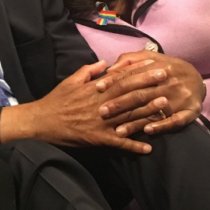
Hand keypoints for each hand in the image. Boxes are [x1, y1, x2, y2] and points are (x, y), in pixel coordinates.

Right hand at [0, 60, 152, 153]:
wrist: (41, 122)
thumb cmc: (56, 100)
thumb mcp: (70, 81)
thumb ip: (88, 71)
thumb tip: (104, 63)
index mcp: (95, 89)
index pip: (122, 78)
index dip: (139, 71)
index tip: (155, 65)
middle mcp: (101, 104)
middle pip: (129, 94)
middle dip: (150, 86)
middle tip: (168, 79)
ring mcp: (101, 122)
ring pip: (128, 116)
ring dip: (148, 112)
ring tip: (166, 106)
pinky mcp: (97, 138)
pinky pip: (118, 143)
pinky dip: (133, 145)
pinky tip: (148, 147)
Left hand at [98, 52, 203, 135]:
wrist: (199, 79)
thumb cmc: (168, 69)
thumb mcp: (153, 58)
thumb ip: (131, 59)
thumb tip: (110, 68)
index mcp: (160, 67)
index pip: (133, 75)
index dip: (114, 81)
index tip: (97, 88)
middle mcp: (170, 82)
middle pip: (140, 94)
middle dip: (119, 103)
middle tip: (101, 112)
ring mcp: (181, 98)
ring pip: (154, 110)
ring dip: (135, 122)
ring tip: (118, 131)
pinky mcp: (190, 112)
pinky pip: (174, 121)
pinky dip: (161, 126)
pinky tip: (147, 131)